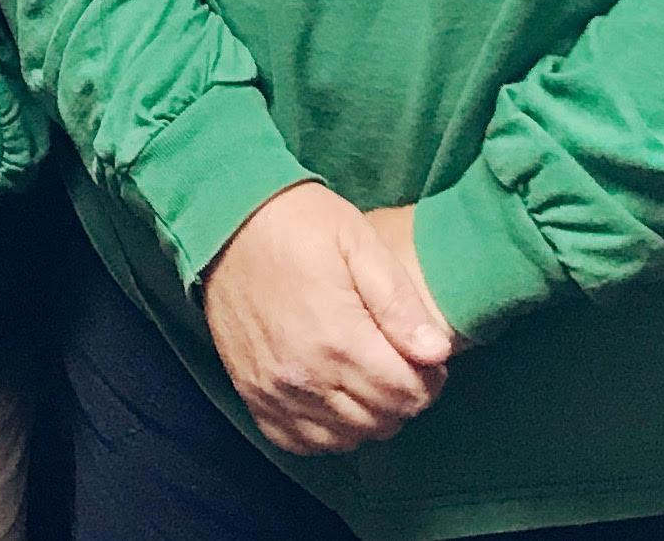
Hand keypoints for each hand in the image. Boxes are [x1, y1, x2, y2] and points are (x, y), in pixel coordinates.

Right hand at [199, 182, 453, 455]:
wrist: (227, 221)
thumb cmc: (299, 224)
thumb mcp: (359, 242)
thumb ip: (400, 302)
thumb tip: (437, 353)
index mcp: (338, 338)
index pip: (405, 394)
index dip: (429, 382)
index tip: (428, 360)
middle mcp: (304, 376)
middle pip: (378, 421)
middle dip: (402, 399)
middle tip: (403, 367)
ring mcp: (274, 390)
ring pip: (343, 438)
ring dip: (368, 418)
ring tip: (371, 381)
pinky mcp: (251, 393)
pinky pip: (298, 440)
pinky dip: (325, 432)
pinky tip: (335, 402)